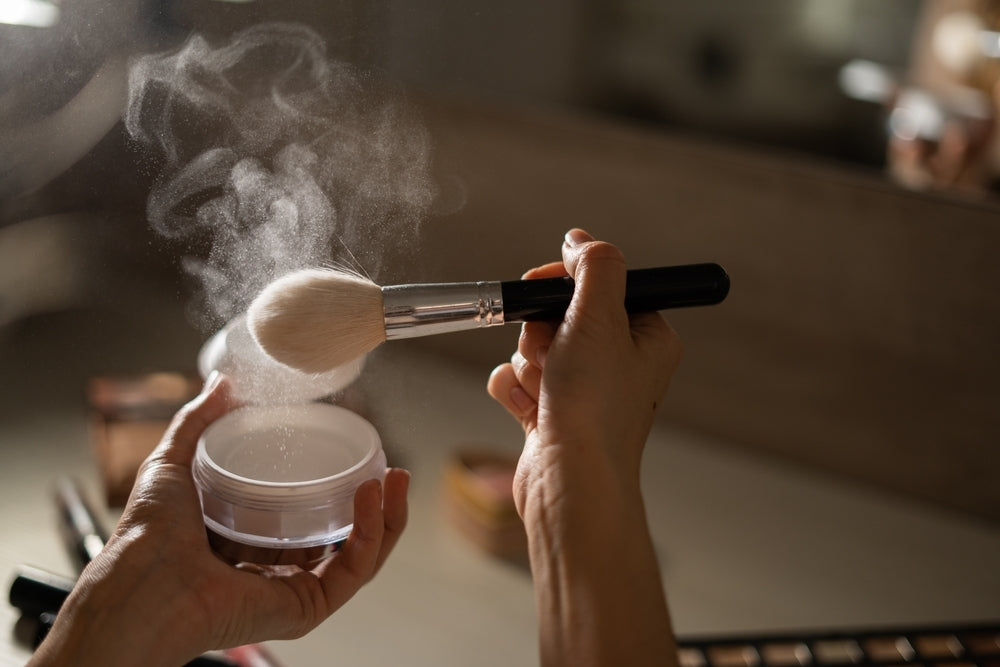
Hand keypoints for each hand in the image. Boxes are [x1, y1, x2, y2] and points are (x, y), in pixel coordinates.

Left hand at [31, 372, 408, 666]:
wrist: (141, 579)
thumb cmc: (146, 536)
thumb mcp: (174, 461)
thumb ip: (198, 420)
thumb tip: (223, 382)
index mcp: (253, 544)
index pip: (313, 520)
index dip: (345, 490)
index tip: (365, 458)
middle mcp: (279, 572)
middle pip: (348, 540)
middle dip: (382, 507)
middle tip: (395, 470)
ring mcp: (295, 591)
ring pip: (362, 557)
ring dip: (388, 517)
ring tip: (396, 478)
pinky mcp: (305, 608)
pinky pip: (353, 572)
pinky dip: (371, 534)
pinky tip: (372, 498)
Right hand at [487, 228, 681, 517]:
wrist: (570, 482)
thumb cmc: (596, 407)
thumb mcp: (600, 317)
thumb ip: (594, 267)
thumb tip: (580, 241)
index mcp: (646, 337)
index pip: (602, 284)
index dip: (566, 281)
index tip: (544, 282)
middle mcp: (618, 362)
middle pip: (560, 314)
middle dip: (542, 330)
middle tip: (552, 350)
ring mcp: (583, 389)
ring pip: (533, 345)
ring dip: (528, 361)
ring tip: (545, 389)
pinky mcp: (551, 412)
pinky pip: (517, 379)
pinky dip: (515, 390)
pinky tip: (530, 410)